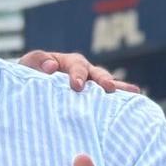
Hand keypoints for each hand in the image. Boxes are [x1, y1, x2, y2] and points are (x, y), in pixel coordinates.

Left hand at [19, 49, 139, 92]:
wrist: (29, 85)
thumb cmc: (30, 72)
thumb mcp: (29, 64)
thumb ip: (38, 62)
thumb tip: (51, 67)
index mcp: (69, 62)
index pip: (76, 66)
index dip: (77, 75)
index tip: (76, 86)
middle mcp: (85, 71)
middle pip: (98, 73)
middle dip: (103, 80)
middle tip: (109, 87)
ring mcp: (92, 85)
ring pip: (108, 85)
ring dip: (119, 89)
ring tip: (134, 93)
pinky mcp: (94, 98)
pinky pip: (108, 99)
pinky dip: (120, 100)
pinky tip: (135, 104)